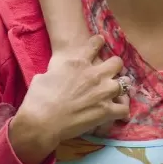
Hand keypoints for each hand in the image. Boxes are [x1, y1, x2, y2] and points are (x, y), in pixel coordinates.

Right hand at [10, 35, 129, 163]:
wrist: (42, 120)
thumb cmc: (38, 98)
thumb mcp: (44, 75)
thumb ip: (56, 71)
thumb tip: (53, 74)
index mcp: (78, 62)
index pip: (96, 44)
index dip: (99, 43)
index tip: (100, 43)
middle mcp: (94, 73)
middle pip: (117, 62)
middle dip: (114, 67)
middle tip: (110, 73)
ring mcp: (103, 91)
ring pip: (124, 84)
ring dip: (120, 88)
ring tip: (116, 94)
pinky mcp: (106, 110)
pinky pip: (124, 109)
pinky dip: (121, 111)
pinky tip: (117, 113)